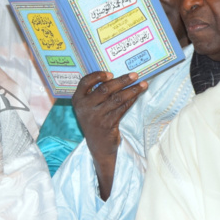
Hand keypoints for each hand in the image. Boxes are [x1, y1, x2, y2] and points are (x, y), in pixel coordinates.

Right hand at [72, 71, 147, 200]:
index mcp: (77, 100)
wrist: (97, 146)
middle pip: (104, 89)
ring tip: (142, 84)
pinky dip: (131, 100)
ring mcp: (96, 116)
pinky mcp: (107, 124)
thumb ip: (94, 93)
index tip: (110, 73)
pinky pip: (122, 108)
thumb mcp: (88, 107)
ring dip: (131, 90)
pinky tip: (137, 95)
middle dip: (122, 80)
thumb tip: (116, 76)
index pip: (84, 82)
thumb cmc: (94, 120)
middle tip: (134, 75)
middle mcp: (85, 107)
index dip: (97, 76)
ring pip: (116, 99)